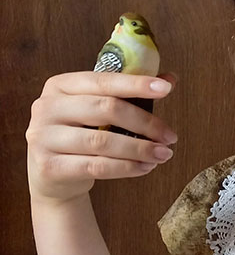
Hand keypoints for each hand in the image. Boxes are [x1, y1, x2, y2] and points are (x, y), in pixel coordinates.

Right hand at [26, 70, 177, 204]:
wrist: (51, 176)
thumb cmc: (79, 136)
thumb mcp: (97, 110)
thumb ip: (129, 93)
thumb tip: (169, 78)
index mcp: (60, 85)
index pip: (103, 80)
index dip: (136, 84)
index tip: (166, 88)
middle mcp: (47, 107)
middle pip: (106, 109)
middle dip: (145, 123)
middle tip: (170, 136)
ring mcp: (44, 137)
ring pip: (103, 141)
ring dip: (140, 149)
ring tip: (163, 154)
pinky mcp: (49, 166)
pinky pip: (97, 167)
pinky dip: (127, 168)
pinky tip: (145, 167)